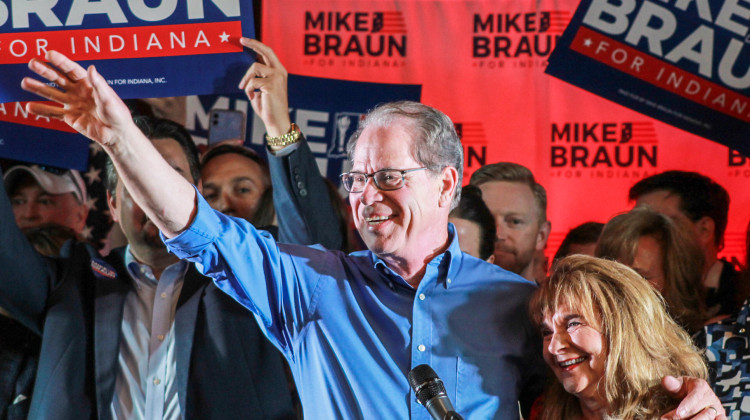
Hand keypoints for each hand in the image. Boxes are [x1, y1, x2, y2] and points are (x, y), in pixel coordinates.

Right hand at [20, 50, 134, 148]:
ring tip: (25, 82)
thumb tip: (91, 68)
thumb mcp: (109, 98)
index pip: (72, 70)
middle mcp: (79, 92)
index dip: (61, 62)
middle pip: (59, 79)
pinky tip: (29, 107)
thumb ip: (98, 84)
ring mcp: (73, 104)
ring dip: (39, 88)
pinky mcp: (70, 117)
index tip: (49, 54)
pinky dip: (42, 111)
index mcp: (89, 84)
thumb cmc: (118, 115)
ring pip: (53, 94)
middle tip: (32, 63)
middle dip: (46, 71)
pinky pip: (54, 113)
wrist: (117, 135)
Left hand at [237, 38, 290, 137]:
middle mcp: (280, 72)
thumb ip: (257, 78)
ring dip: (246, 78)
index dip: (257, 45)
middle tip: (241, 40)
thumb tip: (247, 69)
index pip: (268, 53)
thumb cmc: (268, 107)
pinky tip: (252, 97)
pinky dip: (248, 89)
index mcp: (279, 71)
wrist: (276, 121)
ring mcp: (277, 78)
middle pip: (266, 50)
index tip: (245, 40)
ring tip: (246, 89)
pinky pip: (252, 82)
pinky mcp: (271, 85)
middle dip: (253, 43)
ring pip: (254, 67)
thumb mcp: (261, 89)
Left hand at [660, 375, 725, 419]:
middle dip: (686, 417)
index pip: (695, 396)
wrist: (695, 393)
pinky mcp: (721, 417)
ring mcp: (718, 408)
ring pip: (710, 418)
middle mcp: (712, 398)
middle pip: (700, 410)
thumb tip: (665, 379)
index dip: (687, 405)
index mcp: (701, 386)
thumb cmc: (683, 389)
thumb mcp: (677, 384)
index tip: (678, 413)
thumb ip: (672, 384)